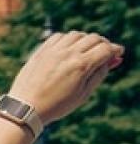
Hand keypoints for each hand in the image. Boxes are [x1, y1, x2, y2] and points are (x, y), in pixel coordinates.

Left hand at [7, 30, 124, 123]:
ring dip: (86, 39)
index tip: (118, 53)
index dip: (115, 50)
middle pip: (93, 38)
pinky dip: (68, 39)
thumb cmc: (56, 105)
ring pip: (77, 35)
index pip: (106, 49)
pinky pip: (58, 36)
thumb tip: (110, 60)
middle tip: (105, 52)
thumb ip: (99, 74)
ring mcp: (53, 51)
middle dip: (103, 44)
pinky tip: (69, 48)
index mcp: (81, 65)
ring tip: (87, 50)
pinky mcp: (40, 52)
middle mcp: (68, 54)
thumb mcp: (83, 94)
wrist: (25, 108)